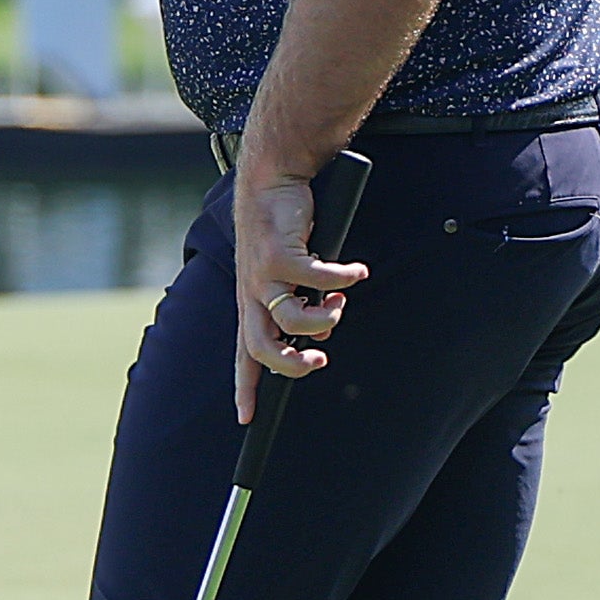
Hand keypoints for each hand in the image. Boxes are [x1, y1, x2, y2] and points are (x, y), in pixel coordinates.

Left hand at [230, 163, 370, 426]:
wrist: (269, 182)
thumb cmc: (279, 231)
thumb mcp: (286, 276)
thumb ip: (300, 306)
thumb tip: (321, 335)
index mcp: (251, 303)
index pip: (243, 355)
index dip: (245, 388)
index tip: (246, 417)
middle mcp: (253, 294)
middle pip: (263, 349)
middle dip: (294, 365)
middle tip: (320, 359)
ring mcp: (263, 275)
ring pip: (293, 321)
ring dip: (326, 318)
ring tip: (339, 301)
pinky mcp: (280, 254)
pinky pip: (318, 279)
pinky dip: (343, 277)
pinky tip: (355, 269)